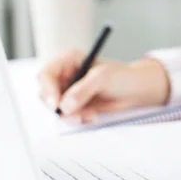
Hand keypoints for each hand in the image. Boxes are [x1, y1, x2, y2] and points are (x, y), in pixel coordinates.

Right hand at [38, 50, 170, 123]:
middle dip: (59, 108)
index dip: (48, 90)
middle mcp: (64, 75)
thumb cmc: (121, 77)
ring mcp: (68, 91)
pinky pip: (67, 116)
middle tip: (75, 117)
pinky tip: (93, 116)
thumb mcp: (103, 79)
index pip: (46, 75)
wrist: (134, 91)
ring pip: (56, 108)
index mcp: (67, 60)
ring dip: (71, 116)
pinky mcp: (74, 105)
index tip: (56, 105)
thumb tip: (64, 106)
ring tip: (91, 115)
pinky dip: (78, 119)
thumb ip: (83, 91)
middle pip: (46, 94)